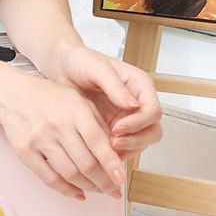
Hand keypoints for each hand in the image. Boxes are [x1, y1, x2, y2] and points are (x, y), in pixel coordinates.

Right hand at [0, 72, 128, 200]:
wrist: (12, 94)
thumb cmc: (47, 97)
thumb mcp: (78, 100)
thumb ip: (98, 123)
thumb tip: (116, 152)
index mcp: (74, 110)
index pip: (98, 142)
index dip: (111, 164)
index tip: (120, 179)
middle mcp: (57, 125)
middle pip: (86, 163)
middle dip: (104, 182)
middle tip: (113, 189)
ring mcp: (40, 139)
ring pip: (70, 174)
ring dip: (88, 187)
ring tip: (97, 189)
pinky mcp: (25, 152)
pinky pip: (49, 178)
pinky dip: (66, 190)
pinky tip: (77, 192)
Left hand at [52, 44, 161, 161]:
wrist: (62, 67)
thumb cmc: (80, 62)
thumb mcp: (96, 68)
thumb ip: (114, 86)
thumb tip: (133, 105)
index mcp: (139, 85)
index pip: (153, 111)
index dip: (138, 123)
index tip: (117, 128)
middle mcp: (138, 103)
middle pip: (153, 130)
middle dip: (135, 141)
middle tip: (113, 144)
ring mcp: (128, 118)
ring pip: (141, 142)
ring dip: (127, 150)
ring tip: (104, 150)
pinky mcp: (115, 129)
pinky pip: (124, 147)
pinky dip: (116, 153)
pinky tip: (99, 153)